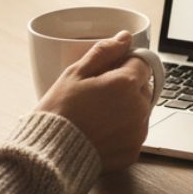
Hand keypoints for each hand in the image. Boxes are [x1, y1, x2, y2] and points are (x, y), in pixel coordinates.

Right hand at [36, 31, 153, 171]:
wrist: (50, 156)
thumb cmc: (59, 112)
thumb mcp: (76, 73)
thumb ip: (104, 52)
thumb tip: (124, 37)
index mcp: (127, 83)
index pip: (141, 63)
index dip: (125, 65)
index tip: (108, 72)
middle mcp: (139, 107)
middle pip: (143, 87)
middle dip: (126, 87)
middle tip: (97, 95)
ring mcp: (138, 132)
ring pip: (140, 111)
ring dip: (126, 109)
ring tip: (96, 116)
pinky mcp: (133, 151)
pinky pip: (134, 134)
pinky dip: (123, 131)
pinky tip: (100, 132)